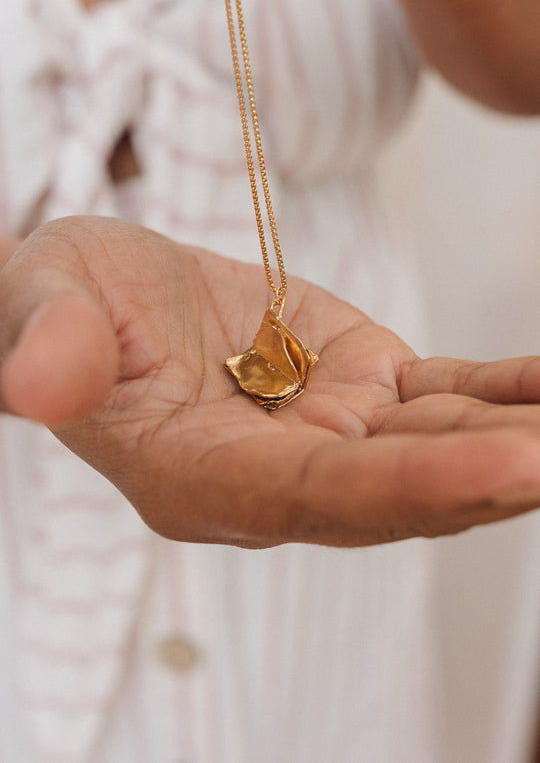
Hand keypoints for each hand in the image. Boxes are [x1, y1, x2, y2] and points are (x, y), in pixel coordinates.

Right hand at [1, 216, 539, 547]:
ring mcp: (326, 430)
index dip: (406, 488)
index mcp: (198, 475)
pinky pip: (440, 399)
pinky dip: (503, 396)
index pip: (311, 495)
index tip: (507, 469)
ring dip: (513, 441)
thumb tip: (37, 385)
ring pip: (431, 448)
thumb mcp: (42, 302)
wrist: (111, 292)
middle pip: (394, 492)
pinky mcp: (359, 386)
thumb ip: (46, 344)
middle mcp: (274, 474)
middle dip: (487, 480)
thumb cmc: (69, 302)